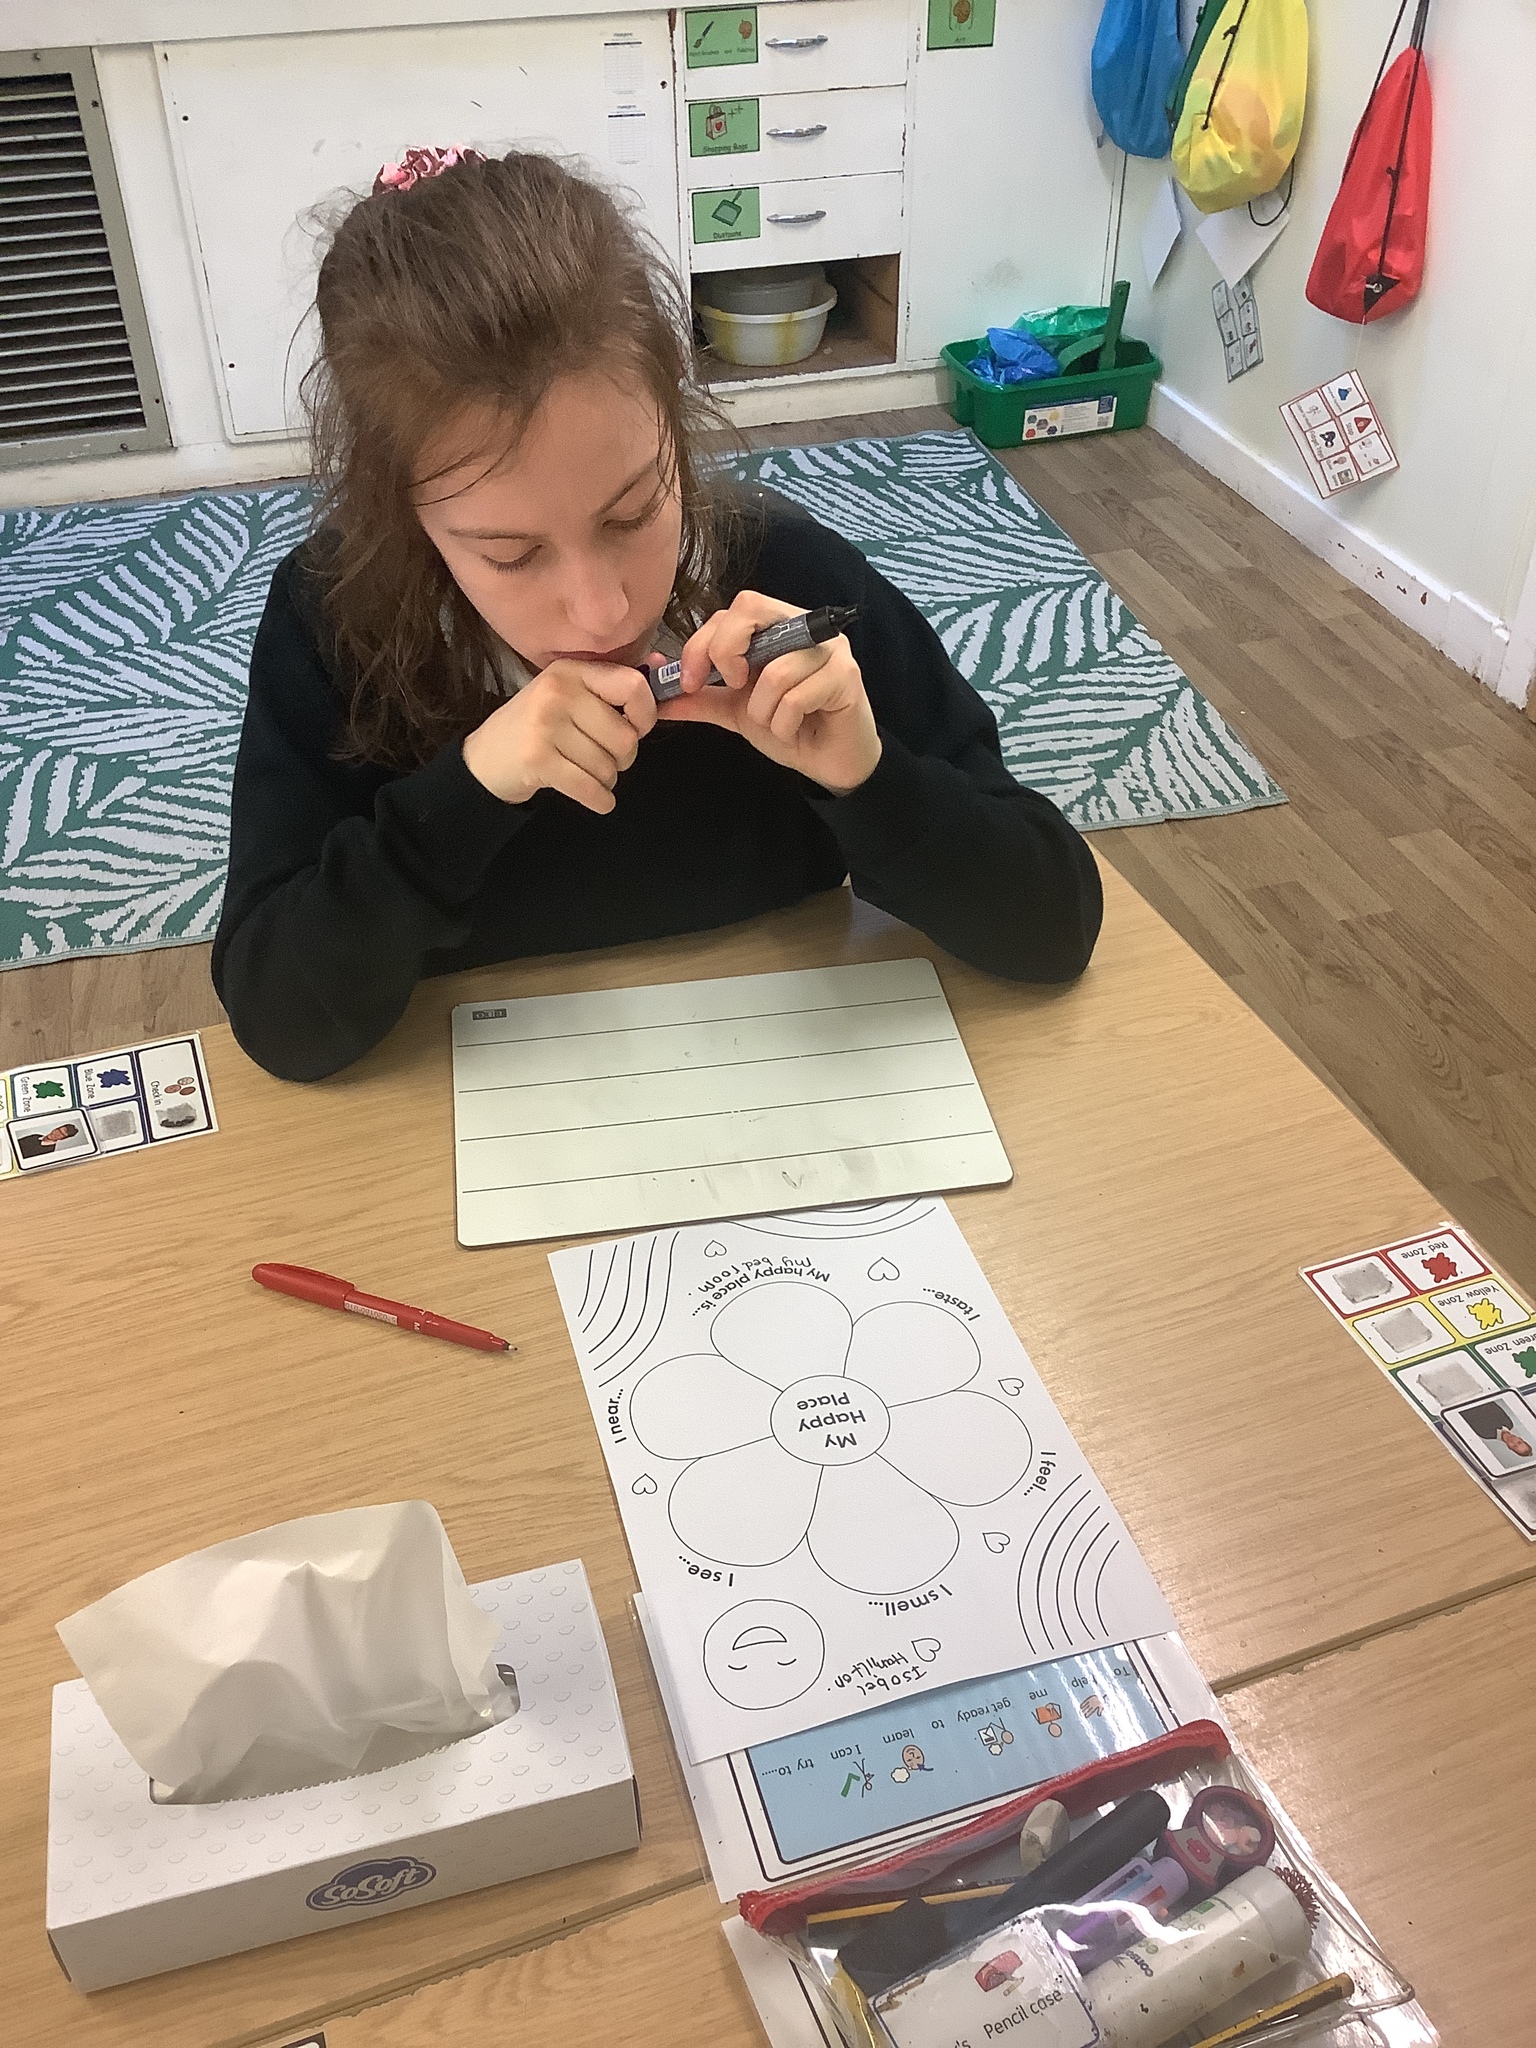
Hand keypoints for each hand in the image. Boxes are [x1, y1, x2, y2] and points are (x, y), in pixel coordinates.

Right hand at [461, 659, 656, 812]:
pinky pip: (589, 788)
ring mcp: (545, 725)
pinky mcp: (537, 759)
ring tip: (587, 773)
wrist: (485, 759)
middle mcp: (558, 692)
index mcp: (572, 672)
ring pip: (608, 766)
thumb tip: (662, 665)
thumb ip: (613, 684)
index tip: (638, 728)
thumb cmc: (536, 727)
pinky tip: (596, 799)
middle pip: (625, 736)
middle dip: (624, 758)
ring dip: (606, 780)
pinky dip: (599, 800)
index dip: (646, 714)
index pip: (632, 686)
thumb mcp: (569, 696)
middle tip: (607, 760)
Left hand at [657, 590, 880, 794]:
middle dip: (725, 652)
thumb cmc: (789, 728)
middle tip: (733, 687)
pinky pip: (796, 697)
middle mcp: (805, 626)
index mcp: (777, 625)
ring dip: (762, 710)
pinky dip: (784, 724)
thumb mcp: (734, 710)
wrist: (830, 763)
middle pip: (750, 609)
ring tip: (774, 722)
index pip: (733, 610)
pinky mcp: (847, 677)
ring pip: (773, 670)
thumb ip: (698, 696)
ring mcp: (830, 649)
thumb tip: (654, 688)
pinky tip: (793, 730)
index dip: (703, 642)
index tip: (690, 681)